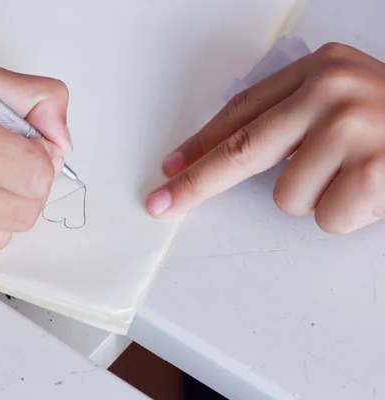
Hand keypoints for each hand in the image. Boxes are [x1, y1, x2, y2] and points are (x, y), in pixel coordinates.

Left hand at [147, 42, 384, 233]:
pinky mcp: (378, 168)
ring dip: (314, 197)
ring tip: (351, 175)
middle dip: (197, 183)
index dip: (200, 146)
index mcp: (319, 69)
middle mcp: (333, 92)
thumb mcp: (341, 96)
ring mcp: (356, 128)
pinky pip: (326, 216)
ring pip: (287, 196)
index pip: (240, 113)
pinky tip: (370, 189)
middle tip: (164, 202)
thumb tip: (225, 151)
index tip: (170, 169)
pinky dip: (344, 214)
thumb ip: (288, 116)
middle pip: (242, 150)